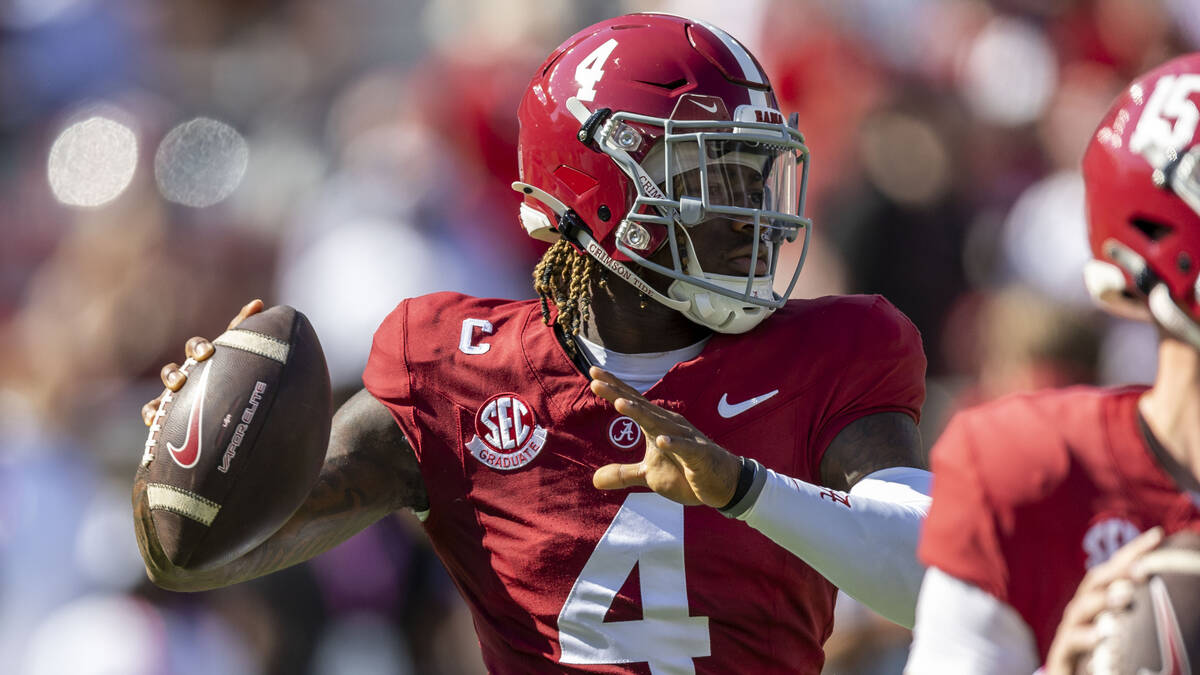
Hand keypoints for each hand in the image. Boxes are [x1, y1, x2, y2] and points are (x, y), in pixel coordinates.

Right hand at [140, 299, 264, 425]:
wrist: (232, 412)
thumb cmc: (235, 378)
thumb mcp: (243, 356)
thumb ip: (248, 333)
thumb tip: (258, 302)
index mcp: (203, 362)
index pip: (197, 348)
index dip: (199, 348)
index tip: (208, 353)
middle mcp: (186, 376)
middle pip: (173, 370)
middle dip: (175, 372)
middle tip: (183, 381)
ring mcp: (174, 394)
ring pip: (162, 390)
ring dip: (165, 387)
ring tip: (175, 390)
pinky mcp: (166, 412)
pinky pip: (152, 410)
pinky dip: (150, 412)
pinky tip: (152, 419)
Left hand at [588, 366, 740, 507]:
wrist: (723, 483)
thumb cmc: (685, 472)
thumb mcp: (649, 476)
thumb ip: (623, 474)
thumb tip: (594, 480)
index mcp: (657, 425)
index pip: (633, 402)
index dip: (613, 388)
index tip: (593, 373)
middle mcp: (669, 425)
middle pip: (641, 407)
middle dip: (618, 394)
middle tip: (596, 379)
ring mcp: (685, 439)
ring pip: (660, 424)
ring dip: (641, 414)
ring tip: (621, 404)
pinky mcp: (699, 455)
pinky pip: (686, 448)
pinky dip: (674, 444)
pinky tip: (661, 441)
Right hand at [1043, 526, 1163, 674]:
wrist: (1066, 673)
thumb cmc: (1099, 649)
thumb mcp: (1118, 626)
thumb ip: (1135, 608)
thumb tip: (1170, 589)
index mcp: (1098, 597)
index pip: (1116, 567)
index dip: (1135, 550)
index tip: (1157, 535)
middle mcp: (1082, 606)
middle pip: (1097, 580)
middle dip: (1117, 570)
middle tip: (1142, 568)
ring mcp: (1071, 626)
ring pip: (1082, 607)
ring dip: (1103, 599)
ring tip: (1125, 596)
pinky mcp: (1063, 649)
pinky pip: (1072, 640)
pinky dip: (1085, 636)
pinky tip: (1101, 635)